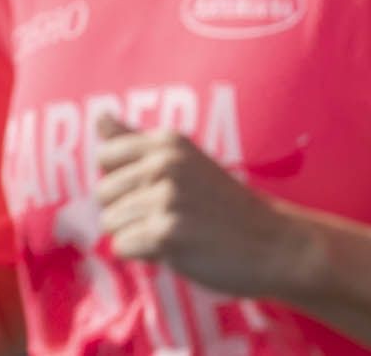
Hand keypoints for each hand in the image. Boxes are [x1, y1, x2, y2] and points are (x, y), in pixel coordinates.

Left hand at [92, 121, 305, 297]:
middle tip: (172, 213)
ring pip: (110, 223)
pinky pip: (122, 247)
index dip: (125, 179)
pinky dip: (145, 255)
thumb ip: (135, 140)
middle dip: (128, 211)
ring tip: (177, 230)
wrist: (271, 242)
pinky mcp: (165, 233)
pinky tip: (178, 248)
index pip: (106, 156)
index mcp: (169, 141)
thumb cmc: (222, 203)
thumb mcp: (183, 159)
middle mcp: (165, 162)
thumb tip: (99, 115)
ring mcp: (165, 197)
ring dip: (137, 235)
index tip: (157, 186)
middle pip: (104, 194)